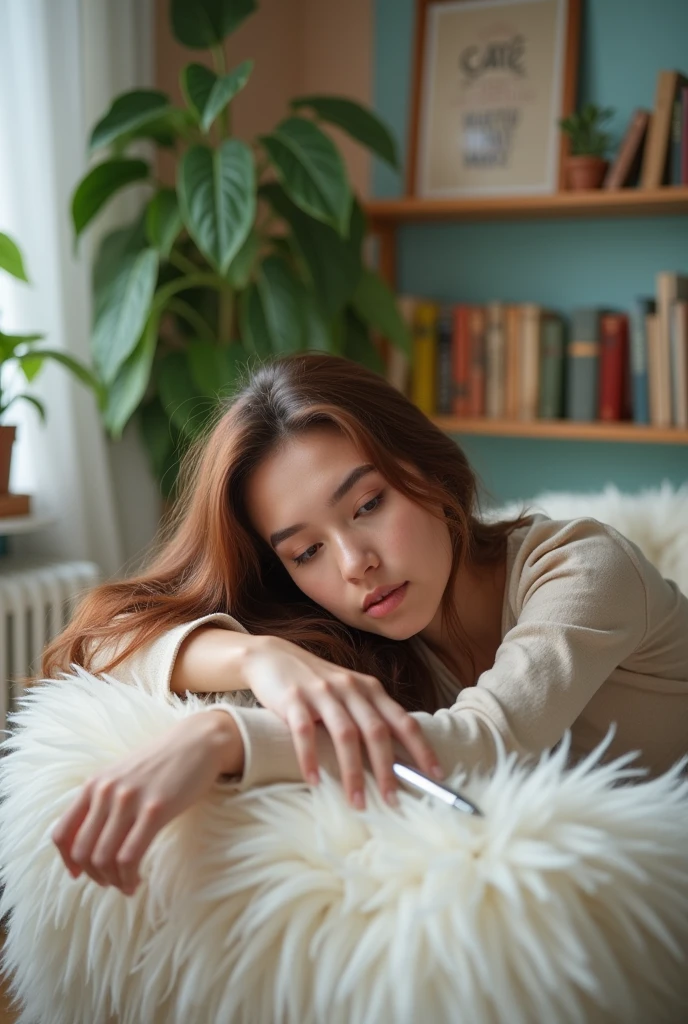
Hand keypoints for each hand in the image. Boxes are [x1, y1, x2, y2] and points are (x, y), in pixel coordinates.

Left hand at [51, 710, 238, 894]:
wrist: (197, 741)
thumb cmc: (162, 762)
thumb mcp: (122, 776)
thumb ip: (103, 799)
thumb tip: (91, 837)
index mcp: (94, 784)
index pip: (62, 833)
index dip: (67, 861)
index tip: (78, 874)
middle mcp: (106, 792)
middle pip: (82, 851)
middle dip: (93, 875)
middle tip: (108, 881)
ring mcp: (129, 801)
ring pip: (104, 858)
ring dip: (111, 880)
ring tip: (125, 884)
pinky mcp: (155, 810)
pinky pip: (129, 857)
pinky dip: (128, 877)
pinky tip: (136, 880)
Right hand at [243, 636, 442, 808]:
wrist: (271, 657)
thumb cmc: (315, 683)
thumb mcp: (349, 692)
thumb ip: (369, 715)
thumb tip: (397, 756)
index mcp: (369, 689)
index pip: (403, 720)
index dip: (421, 747)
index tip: (435, 775)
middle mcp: (350, 688)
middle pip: (376, 731)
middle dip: (386, 769)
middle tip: (392, 801)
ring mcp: (322, 692)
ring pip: (345, 734)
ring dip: (352, 772)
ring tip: (357, 803)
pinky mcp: (293, 698)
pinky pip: (304, 732)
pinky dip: (310, 758)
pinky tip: (314, 781)